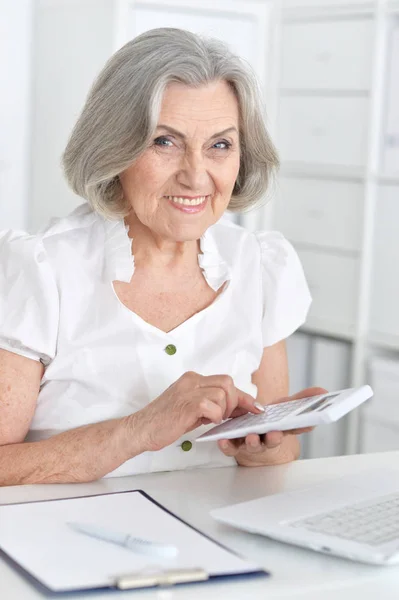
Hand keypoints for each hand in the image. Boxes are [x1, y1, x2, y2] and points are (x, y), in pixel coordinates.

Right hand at [134, 371, 262, 451]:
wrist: (141, 429)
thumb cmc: (164, 421)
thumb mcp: (191, 408)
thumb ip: (210, 404)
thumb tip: (236, 408)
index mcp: (192, 379)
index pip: (225, 381)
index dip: (243, 396)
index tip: (256, 407)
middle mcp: (191, 380)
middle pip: (227, 383)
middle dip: (235, 402)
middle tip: (228, 417)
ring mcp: (189, 390)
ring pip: (223, 394)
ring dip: (223, 411)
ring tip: (211, 420)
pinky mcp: (187, 403)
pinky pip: (213, 406)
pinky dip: (214, 416)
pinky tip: (205, 422)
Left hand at [217, 387, 327, 466]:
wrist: (249, 433)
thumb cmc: (268, 420)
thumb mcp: (285, 407)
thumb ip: (302, 399)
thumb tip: (323, 391)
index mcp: (280, 430)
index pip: (294, 428)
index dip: (302, 426)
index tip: (309, 423)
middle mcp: (266, 439)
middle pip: (272, 441)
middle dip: (273, 438)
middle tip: (273, 434)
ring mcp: (250, 443)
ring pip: (252, 446)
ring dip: (252, 443)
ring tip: (250, 437)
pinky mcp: (234, 445)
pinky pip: (230, 447)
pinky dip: (227, 445)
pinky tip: (223, 439)